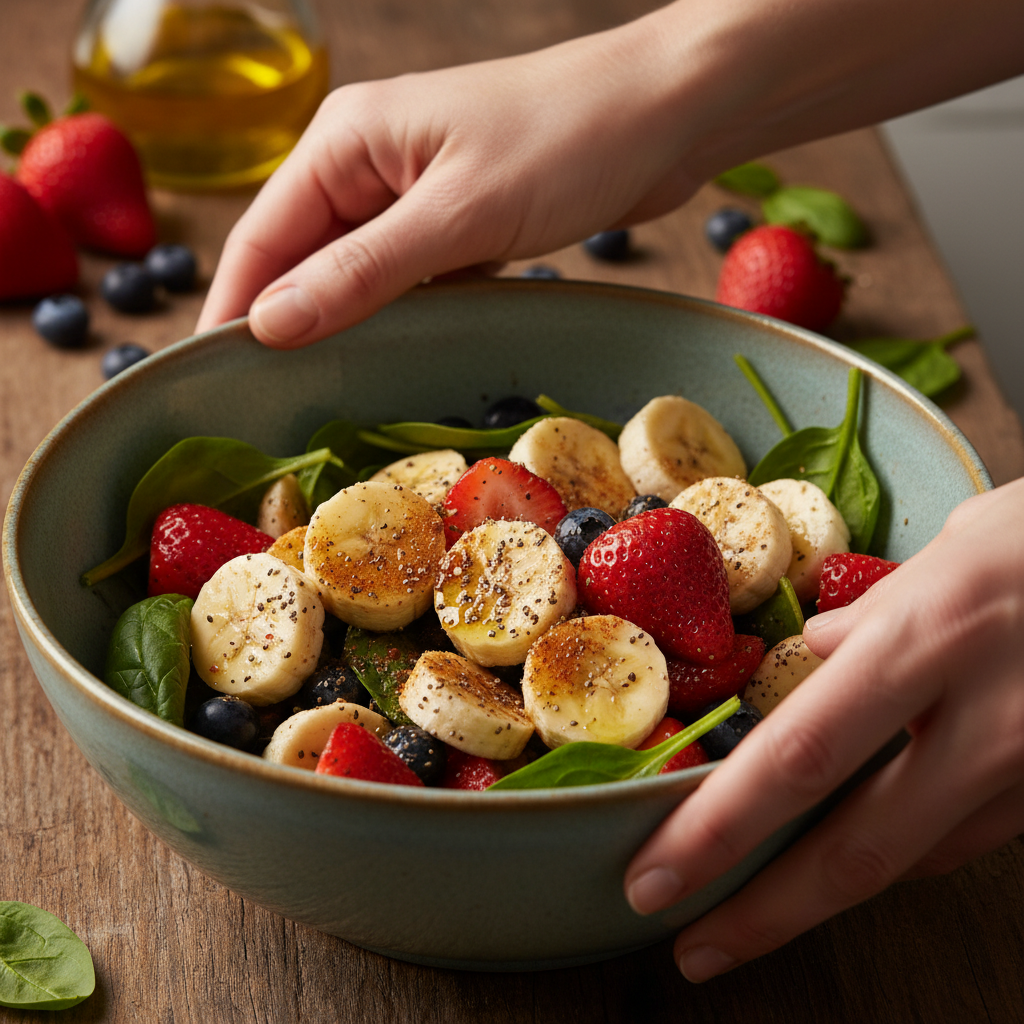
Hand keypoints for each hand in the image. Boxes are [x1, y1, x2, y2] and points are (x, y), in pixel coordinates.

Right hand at [196, 17, 705, 346]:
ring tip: (331, 396)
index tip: (216, 382)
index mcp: (346, 142)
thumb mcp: (457, 215)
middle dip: (292, 327)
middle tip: (276, 408)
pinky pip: (411, 280)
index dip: (235, 311)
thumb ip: (362, 273)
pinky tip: (402, 356)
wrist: (668, 113)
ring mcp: (416, 194)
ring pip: (359, 277)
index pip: (262, 238)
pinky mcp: (459, 221)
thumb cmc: (566, 141)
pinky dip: (405, 316)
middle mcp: (369, 165)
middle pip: (304, 261)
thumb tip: (272, 325)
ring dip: (350, 327)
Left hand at [624, 477, 1023, 980]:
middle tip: (693, 951)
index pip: (797, 757)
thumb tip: (814, 655)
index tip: (654, 876)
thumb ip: (877, 612)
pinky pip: (973, 835)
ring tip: (765, 900)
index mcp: (928, 641)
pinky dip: (909, 842)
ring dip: (832, 881)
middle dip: (764, 914)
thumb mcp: (956, 549)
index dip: (718, 830)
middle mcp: (985, 722)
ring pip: (918, 853)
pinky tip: (866, 840)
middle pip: (856, 849)